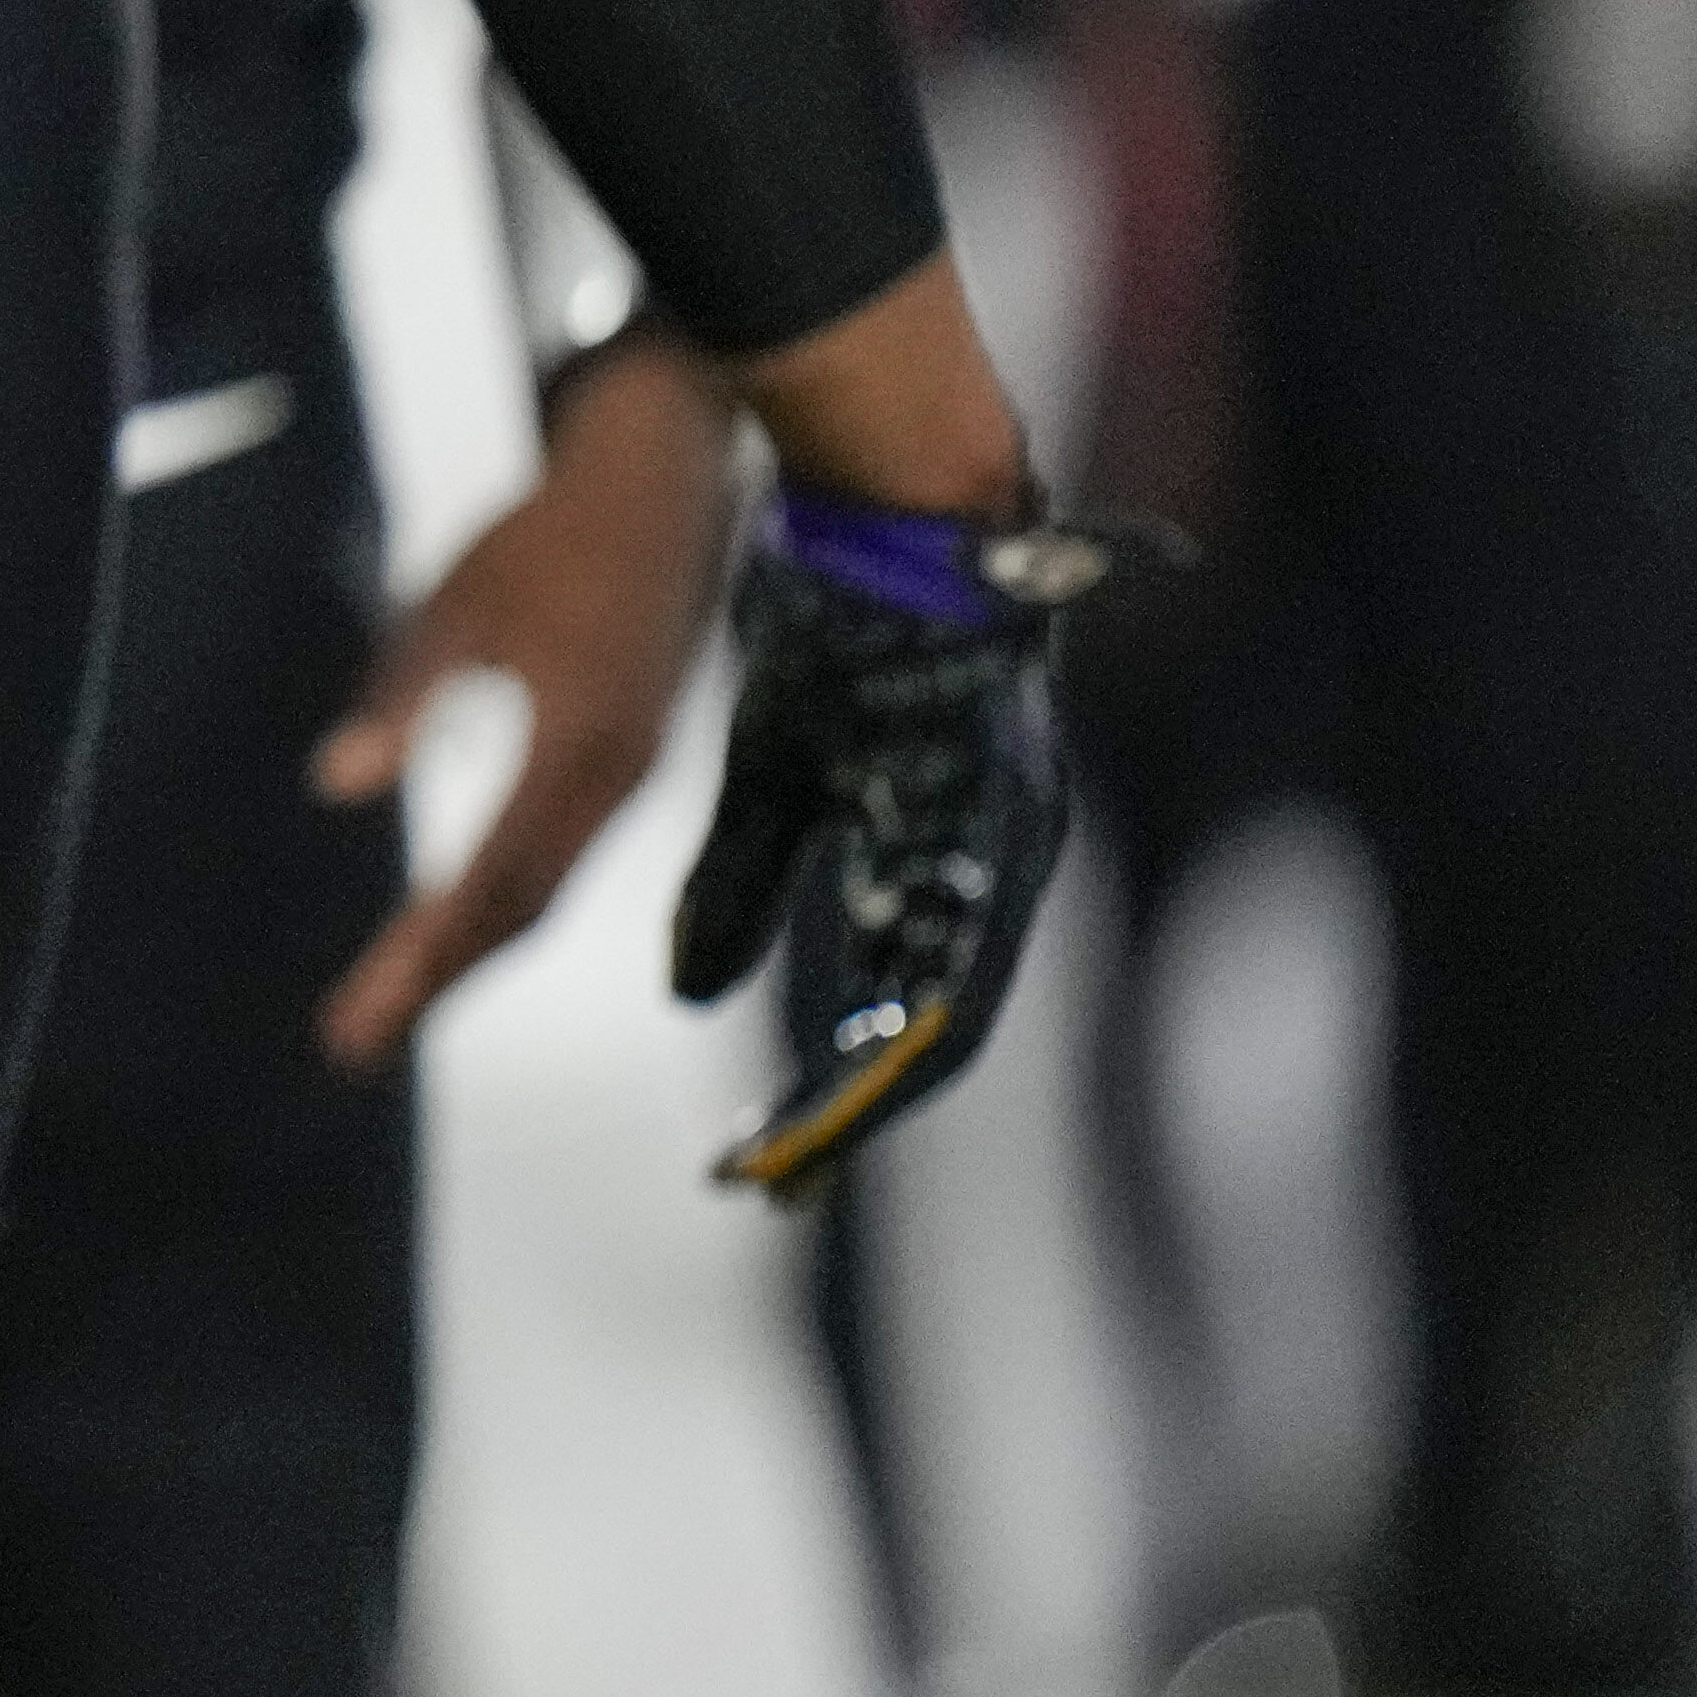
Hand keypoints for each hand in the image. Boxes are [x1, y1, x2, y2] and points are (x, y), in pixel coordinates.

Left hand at [311, 333, 737, 1068]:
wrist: (666, 478)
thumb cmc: (550, 530)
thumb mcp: (456, 605)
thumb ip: (401, 696)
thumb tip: (338, 785)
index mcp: (574, 749)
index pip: (486, 887)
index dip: (422, 963)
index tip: (359, 1021)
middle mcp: (616, 780)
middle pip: (520, 912)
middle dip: (437, 978)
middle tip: (354, 1037)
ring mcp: (634, 772)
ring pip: (546, 890)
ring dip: (472, 949)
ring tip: (394, 995)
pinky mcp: (635, 753)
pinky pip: (565, 853)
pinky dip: (508, 900)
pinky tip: (460, 918)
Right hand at [669, 487, 1141, 1193]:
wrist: (891, 518)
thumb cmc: (841, 636)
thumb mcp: (768, 776)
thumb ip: (738, 885)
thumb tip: (691, 991)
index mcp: (923, 864)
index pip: (878, 1009)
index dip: (820, 1089)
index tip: (748, 1159)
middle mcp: (980, 867)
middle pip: (924, 1028)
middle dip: (845, 1112)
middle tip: (773, 1179)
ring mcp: (1004, 836)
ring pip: (954, 994)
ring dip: (882, 1074)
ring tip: (812, 1141)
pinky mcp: (1005, 801)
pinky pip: (970, 926)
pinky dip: (925, 997)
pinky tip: (886, 1042)